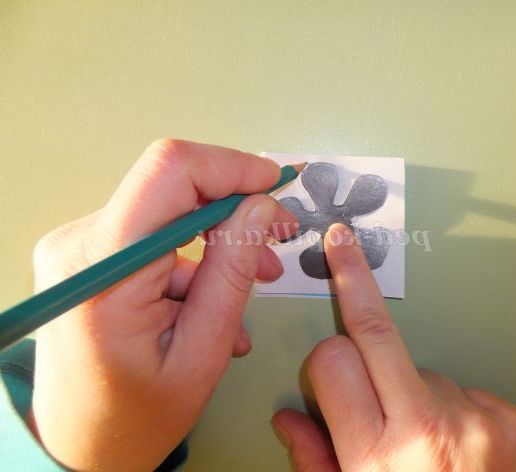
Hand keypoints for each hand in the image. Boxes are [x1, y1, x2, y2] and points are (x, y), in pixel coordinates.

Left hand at [31, 139, 296, 470]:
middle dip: (235, 205)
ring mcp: (80, 246)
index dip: (232, 166)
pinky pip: (154, 234)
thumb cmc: (135, 416)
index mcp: (104, 269)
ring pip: (168, 210)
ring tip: (256, 278)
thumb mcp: (202, 353)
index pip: (170, 171)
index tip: (277, 185)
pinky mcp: (89, 254)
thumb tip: (262, 207)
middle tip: (280, 236)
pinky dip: (194, 257)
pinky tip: (215, 298)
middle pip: (172, 186)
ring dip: (219, 238)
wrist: (76, 445)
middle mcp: (80, 243)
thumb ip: (232, 273)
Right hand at [272, 223, 515, 471]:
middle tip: (343, 247)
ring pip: (421, 366)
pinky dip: (456, 408)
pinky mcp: (515, 420)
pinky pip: (466, 388)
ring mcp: (479, 421)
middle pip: (376, 332)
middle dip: (353, 284)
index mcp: (379, 456)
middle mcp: (429, 432)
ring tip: (423, 439)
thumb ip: (315, 462)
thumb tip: (286, 418)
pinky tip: (460, 444)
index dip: (323, 357)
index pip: (331, 359)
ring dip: (412, 390)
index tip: (321, 335)